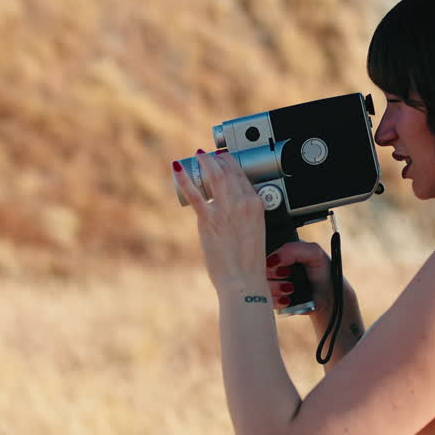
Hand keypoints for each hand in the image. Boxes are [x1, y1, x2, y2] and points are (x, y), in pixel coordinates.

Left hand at [172, 150, 266, 289]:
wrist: (242, 279)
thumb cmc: (248, 261)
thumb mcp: (255, 230)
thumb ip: (244, 216)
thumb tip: (228, 210)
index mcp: (256, 205)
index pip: (243, 175)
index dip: (231, 164)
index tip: (224, 160)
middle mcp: (242, 203)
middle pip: (229, 171)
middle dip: (218, 159)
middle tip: (209, 156)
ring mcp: (225, 209)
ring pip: (214, 175)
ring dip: (205, 161)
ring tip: (198, 156)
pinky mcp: (208, 219)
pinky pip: (194, 194)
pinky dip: (185, 179)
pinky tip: (178, 169)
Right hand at [264, 240, 353, 317]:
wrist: (329, 298)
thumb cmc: (322, 271)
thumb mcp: (313, 252)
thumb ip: (293, 249)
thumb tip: (272, 259)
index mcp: (279, 250)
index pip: (260, 249)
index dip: (265, 256)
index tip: (274, 262)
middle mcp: (271, 266)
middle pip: (255, 268)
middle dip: (270, 273)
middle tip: (287, 273)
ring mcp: (269, 283)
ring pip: (257, 285)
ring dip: (274, 287)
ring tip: (290, 288)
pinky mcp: (270, 299)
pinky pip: (262, 300)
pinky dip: (275, 300)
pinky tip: (287, 299)